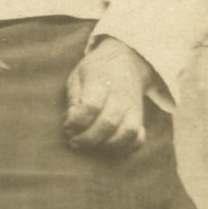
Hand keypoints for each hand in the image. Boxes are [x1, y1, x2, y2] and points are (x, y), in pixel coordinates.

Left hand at [63, 36, 151, 155]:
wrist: (127, 61)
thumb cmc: (96, 71)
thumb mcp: (78, 76)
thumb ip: (73, 99)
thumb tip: (70, 123)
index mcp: (100, 81)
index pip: (91, 107)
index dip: (76, 122)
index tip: (67, 126)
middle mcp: (120, 95)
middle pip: (108, 123)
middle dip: (88, 139)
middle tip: (74, 142)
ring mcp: (133, 107)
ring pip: (126, 133)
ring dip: (106, 146)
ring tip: (91, 145)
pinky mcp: (140, 117)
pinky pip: (138, 138)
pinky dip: (126, 147)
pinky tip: (110, 145)